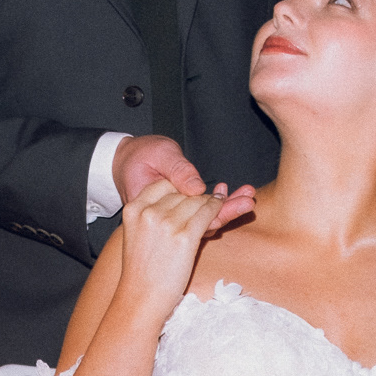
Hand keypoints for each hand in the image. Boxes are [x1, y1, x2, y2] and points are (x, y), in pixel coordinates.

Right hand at [113, 135, 255, 224]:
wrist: (126, 161)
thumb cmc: (141, 154)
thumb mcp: (159, 155)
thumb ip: (178, 170)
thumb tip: (197, 188)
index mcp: (151, 206)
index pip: (185, 214)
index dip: (211, 208)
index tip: (229, 198)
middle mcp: (162, 218)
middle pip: (198, 220)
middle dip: (226, 210)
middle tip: (248, 201)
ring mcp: (171, 219)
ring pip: (202, 220)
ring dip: (227, 209)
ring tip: (247, 197)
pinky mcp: (180, 214)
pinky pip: (202, 216)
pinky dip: (220, 205)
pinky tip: (235, 195)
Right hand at [116, 179, 239, 323]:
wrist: (141, 298)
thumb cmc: (143, 271)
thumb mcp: (139, 234)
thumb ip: (155, 215)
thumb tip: (185, 200)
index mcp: (133, 208)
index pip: (163, 185)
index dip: (180, 191)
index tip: (189, 199)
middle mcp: (148, 212)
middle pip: (182, 193)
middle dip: (197, 198)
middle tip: (210, 202)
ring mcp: (166, 223)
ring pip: (197, 201)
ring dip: (211, 203)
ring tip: (219, 205)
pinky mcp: (185, 236)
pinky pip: (208, 214)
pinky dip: (218, 210)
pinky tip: (222, 209)